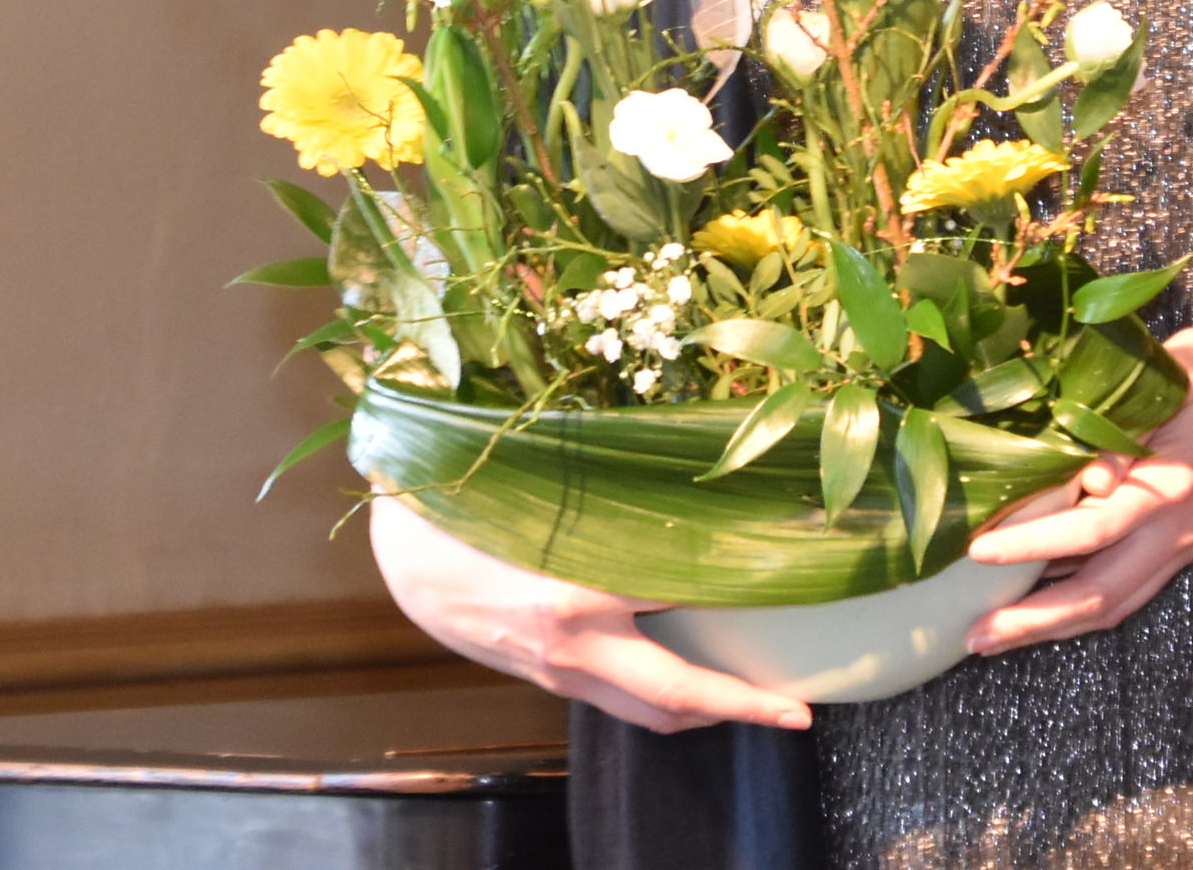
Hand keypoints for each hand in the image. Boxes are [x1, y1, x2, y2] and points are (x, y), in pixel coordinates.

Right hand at [368, 491, 812, 734]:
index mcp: (574, 594)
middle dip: (738, 709)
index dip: (736, 598)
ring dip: (701, 712)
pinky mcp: (548, 679)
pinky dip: (658, 696)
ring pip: (645, 711)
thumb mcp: (535, 496)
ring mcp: (560, 671)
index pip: (678, 601)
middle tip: (792, 711)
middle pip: (672, 696)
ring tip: (751, 698)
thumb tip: (680, 480)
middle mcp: (574, 646)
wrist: (400, 557)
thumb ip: (607, 502)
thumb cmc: (466, 511)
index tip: (786, 593)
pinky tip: (682, 672)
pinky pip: (617, 699)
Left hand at [960, 321, 1192, 655]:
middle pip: (1100, 595)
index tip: (979, 550)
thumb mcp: (1165, 383)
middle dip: (1034, 622)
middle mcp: (1178, 530)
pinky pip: (1129, 589)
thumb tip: (1086, 478)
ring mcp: (1183, 543)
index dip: (1033, 544)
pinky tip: (1042, 604)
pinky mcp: (1183, 545)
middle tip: (974, 637)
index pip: (1092, 530)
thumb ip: (1122, 431)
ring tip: (997, 635)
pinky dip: (1083, 604)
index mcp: (1171, 488)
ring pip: (1115, 604)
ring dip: (1054, 625)